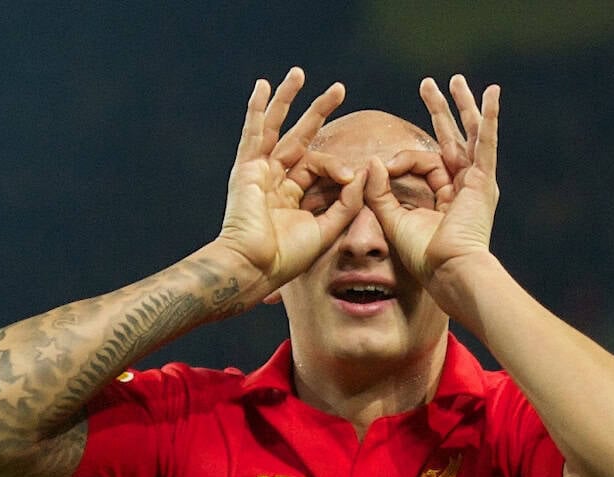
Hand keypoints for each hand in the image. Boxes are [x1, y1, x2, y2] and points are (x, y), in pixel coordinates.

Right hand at [217, 67, 363, 291]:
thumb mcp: (327, 227)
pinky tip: (264, 86)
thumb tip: (366, 172)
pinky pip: (254, 133)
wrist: (256, 267)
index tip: (351, 178)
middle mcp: (276, 181)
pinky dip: (258, 109)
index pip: (320, 168)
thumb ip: (347, 202)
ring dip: (289, 99)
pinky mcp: (247, 169)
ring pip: (277, 128)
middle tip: (340, 89)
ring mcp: (260, 172)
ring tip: (300, 73)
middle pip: (301, 138)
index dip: (339, 169)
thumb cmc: (288, 257)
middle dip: (319, 113)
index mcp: (293, 198)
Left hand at [366, 75, 500, 286]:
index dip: (400, 161)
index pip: (424, 163)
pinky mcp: (484, 180)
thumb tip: (372, 160)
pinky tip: (491, 94)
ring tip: (455, 80)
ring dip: (461, 105)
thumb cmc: (424, 256)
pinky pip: (486, 142)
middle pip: (451, 140)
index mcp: (446, 199)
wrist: (449, 270)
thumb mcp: (392, 219)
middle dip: (439, 111)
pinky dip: (489, 118)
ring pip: (469, 134)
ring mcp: (477, 182)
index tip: (384, 167)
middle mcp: (464, 187)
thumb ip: (379, 191)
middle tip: (428, 85)